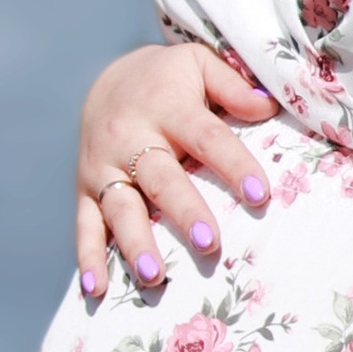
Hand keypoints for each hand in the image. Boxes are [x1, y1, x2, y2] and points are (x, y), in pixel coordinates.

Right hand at [77, 39, 277, 301]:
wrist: (107, 78)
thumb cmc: (168, 79)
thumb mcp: (198, 63)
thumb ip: (232, 83)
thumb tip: (268, 104)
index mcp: (167, 107)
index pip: (207, 137)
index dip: (234, 164)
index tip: (260, 195)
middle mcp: (130, 138)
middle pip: (161, 178)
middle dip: (184, 212)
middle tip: (209, 244)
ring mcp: (103, 166)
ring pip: (120, 208)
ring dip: (135, 243)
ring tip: (154, 276)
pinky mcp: (84, 189)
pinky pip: (85, 225)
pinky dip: (88, 257)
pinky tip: (97, 289)